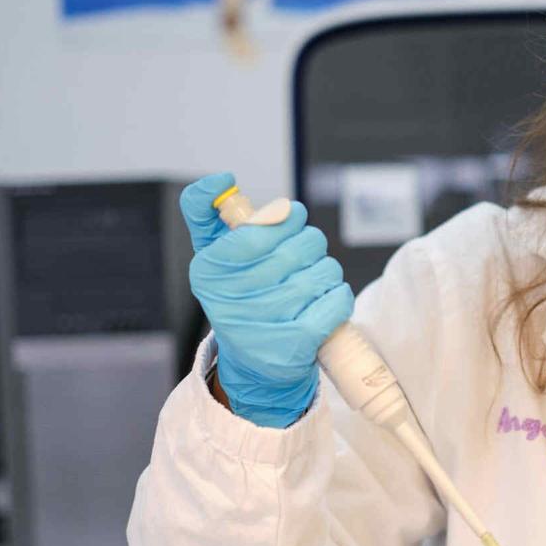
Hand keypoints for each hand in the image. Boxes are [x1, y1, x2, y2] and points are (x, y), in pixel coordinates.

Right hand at [180, 173, 352, 428]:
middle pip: (299, 246)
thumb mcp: (213, 257)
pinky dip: (338, 295)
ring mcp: (266, 321)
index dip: (286, 217)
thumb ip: (207, 213)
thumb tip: (220, 180)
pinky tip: (324, 301)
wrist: (254, 365)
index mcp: (210, 270)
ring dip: (325, 271)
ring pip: (323, 271)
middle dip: (310, 243)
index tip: (292, 218)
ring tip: (311, 282)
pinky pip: (337, 299)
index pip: (259, 229)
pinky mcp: (297, 343)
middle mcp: (233, 297)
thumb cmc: (238, 296)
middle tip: (303, 255)